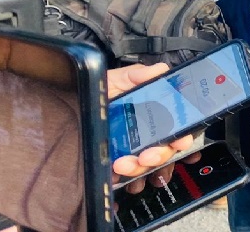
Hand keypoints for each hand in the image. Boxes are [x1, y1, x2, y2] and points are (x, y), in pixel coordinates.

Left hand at [107, 64, 196, 187]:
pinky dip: (122, 178)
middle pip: (164, 150)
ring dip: (138, 168)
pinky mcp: (114, 163)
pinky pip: (124, 177)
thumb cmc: (98, 93)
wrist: (67, 107)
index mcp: (152, 113)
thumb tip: (159, 71)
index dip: (182, 136)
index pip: (176, 128)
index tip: (179, 141)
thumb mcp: (115, 79)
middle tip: (147, 156)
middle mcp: (145, 134)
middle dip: (159, 156)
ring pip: (145, 166)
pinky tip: (115, 175)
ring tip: (123, 164)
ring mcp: (130, 150)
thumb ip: (136, 75)